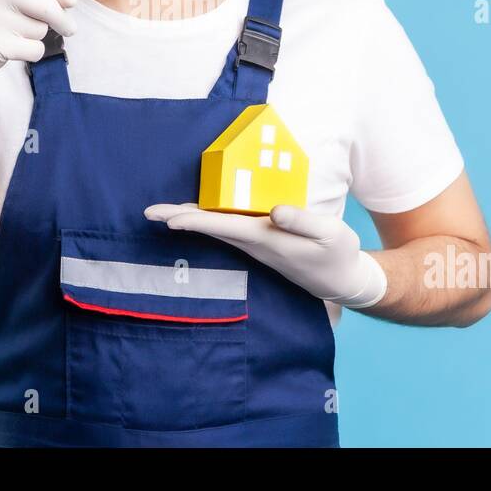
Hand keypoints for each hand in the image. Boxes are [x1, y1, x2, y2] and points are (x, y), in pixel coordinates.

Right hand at [0, 0, 77, 100]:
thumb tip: (70, 2)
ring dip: (38, 33)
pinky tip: (13, 46)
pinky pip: (35, 50)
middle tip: (67, 26)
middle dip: (62, 20)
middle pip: (49, 6)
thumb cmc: (0, 8)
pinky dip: (33, 51)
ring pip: (41, 30)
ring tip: (15, 29)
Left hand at [143, 202, 387, 308]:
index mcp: (266, 239)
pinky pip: (226, 230)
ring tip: (163, 212)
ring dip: (189, 219)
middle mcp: (254, 244)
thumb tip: (274, 210)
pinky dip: (207, 221)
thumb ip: (302, 221)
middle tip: (147, 212)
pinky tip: (197, 216)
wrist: (342, 279)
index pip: (223, 227)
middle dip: (179, 219)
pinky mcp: (260, 244)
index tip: (168, 219)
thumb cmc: (337, 254)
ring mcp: (255, 246)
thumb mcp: (330, 233)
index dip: (195, 221)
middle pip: (210, 228)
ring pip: (215, 230)